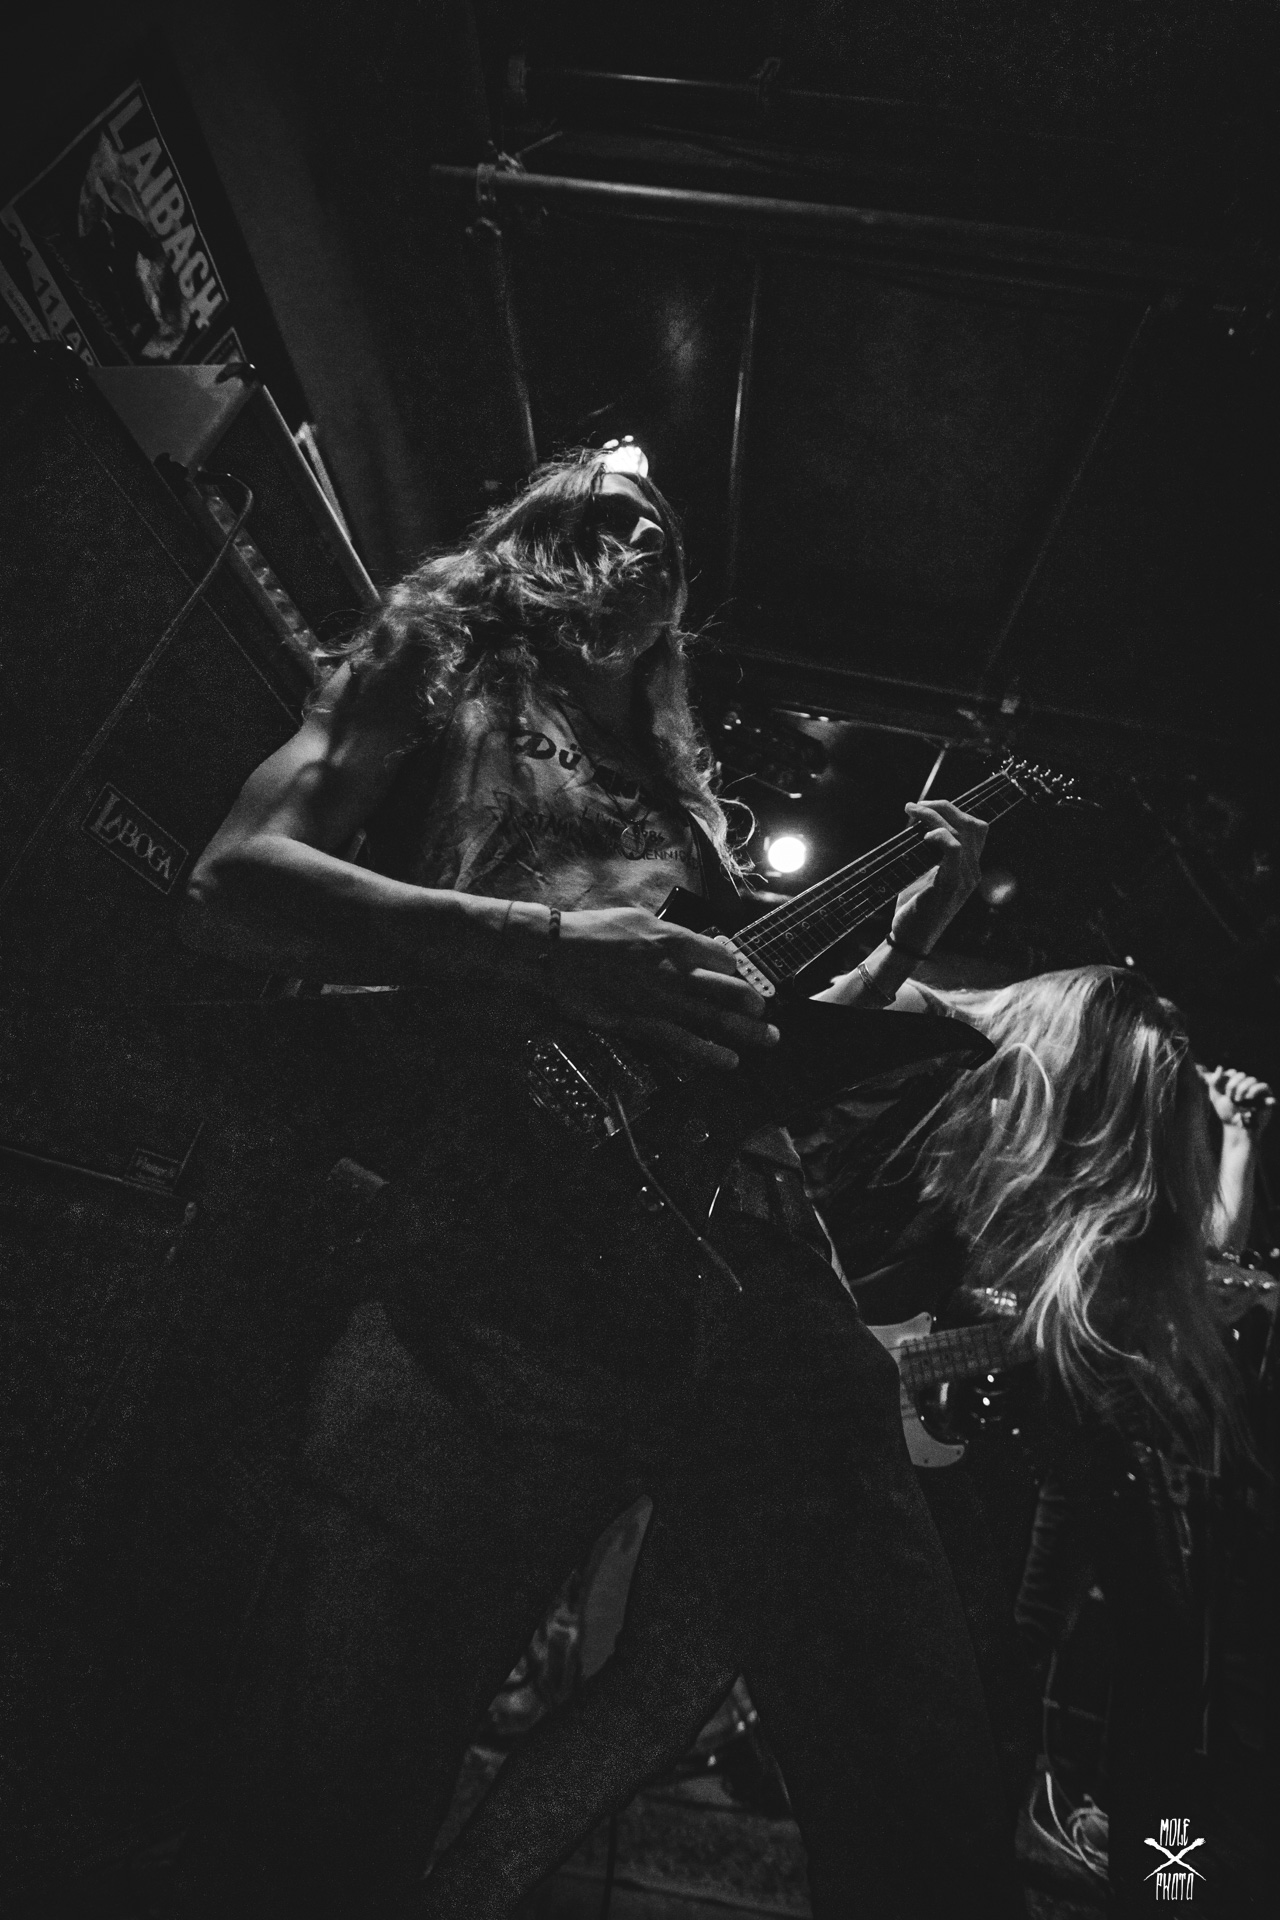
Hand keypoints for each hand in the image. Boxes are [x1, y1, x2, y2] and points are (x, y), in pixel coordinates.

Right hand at [549, 906, 779, 1070]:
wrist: (557, 951)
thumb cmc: (596, 931)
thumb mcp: (640, 919)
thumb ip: (671, 935)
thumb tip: (694, 945)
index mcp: (676, 940)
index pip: (722, 958)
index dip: (736, 970)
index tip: (740, 979)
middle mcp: (675, 970)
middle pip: (728, 989)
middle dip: (753, 1002)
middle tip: (764, 1011)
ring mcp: (660, 999)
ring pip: (714, 1018)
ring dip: (746, 1030)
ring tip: (768, 1038)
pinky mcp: (641, 1023)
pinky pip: (682, 1041)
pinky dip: (709, 1053)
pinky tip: (730, 1061)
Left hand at [889, 800, 988, 954]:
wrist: (909, 940)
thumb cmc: (914, 906)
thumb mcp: (923, 873)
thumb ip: (928, 851)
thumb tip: (917, 821)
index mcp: (969, 868)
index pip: (976, 829)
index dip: (954, 810)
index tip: (925, 806)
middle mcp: (972, 872)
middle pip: (972, 825)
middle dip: (944, 807)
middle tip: (916, 806)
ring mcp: (964, 880)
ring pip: (960, 833)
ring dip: (934, 816)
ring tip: (912, 812)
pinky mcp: (949, 886)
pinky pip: (953, 850)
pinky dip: (939, 836)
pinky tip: (923, 837)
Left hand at [1199, 1064, 1274, 1134]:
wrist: (1236, 1127)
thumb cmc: (1226, 1113)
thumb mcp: (1216, 1096)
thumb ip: (1214, 1081)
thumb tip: (1220, 1066)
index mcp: (1235, 1083)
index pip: (1232, 1072)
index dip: (1227, 1081)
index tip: (1225, 1094)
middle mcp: (1247, 1084)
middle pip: (1241, 1075)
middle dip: (1233, 1086)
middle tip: (1232, 1099)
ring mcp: (1257, 1090)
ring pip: (1252, 1079)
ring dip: (1243, 1090)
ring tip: (1239, 1101)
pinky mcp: (1267, 1096)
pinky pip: (1263, 1085)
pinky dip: (1254, 1090)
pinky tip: (1249, 1098)